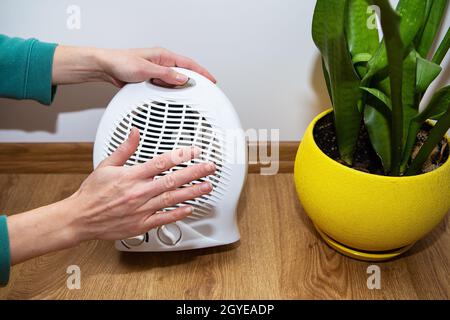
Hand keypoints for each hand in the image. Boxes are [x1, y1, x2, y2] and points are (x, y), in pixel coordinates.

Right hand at [7, 128, 214, 263]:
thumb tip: (135, 132)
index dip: (180, 156)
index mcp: (131, 176)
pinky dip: (178, 214)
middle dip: (194, 172)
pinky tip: (190, 208)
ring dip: (192, 192)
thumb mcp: (106, 165)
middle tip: (210, 168)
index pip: (161, 163)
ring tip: (207, 187)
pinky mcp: (141, 224)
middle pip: (172, 180)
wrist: (80, 218)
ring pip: (172, 199)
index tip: (194, 151)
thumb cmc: (92, 193)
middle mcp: (139, 192)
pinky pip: (163, 219)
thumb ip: (124, 149)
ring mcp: (141, 209)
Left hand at [52, 46, 215, 86]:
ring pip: (174, 81)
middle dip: (194, 82)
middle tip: (203, 92)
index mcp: (163, 55)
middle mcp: (161, 62)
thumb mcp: (145, 70)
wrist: (105, 67)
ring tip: (189, 98)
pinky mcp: (150, 79)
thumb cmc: (120, 62)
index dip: (202, 73)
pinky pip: (165, 86)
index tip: (211, 81)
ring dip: (180, 88)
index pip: (189, 64)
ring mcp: (156, 71)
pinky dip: (170, 92)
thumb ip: (165, 74)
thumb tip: (182, 79)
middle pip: (184, 73)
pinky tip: (171, 98)